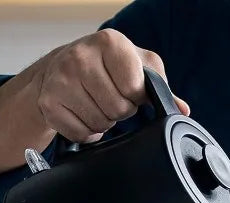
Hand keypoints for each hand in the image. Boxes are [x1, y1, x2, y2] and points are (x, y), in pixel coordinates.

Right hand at [0, 29, 189, 177]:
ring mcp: (61, 79)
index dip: (137, 97)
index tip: (130, 90)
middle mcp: (81, 56)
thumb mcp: (137, 66)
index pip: (134, 88)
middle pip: (118, 109)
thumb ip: (160, 86)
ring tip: (98, 104)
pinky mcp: (48, 102)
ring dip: (104, 122)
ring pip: (100, 123)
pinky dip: (87, 131)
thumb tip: (181, 109)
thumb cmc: (107, 66)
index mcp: (110, 42)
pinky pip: (81, 133)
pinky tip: (84, 114)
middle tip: (112, 99)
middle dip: (121, 111)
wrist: (61, 66)